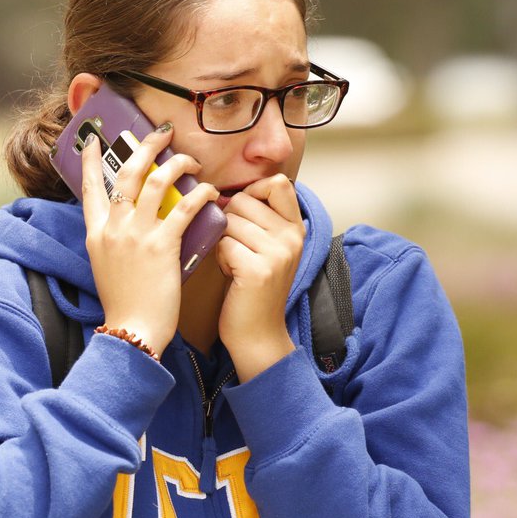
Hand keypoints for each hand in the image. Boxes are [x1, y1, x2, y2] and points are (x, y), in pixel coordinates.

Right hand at [80, 125, 219, 353]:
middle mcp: (112, 228)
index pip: (89, 188)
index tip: (93, 139)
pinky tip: (211, 191)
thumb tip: (133, 224)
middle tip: (162, 134)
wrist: (132, 332)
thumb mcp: (108, 267)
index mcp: (96, 234)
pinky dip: (200, 194)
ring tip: (193, 160)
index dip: (89, 160)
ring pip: (155, 181)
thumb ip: (116, 242)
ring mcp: (135, 235)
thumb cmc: (126, 305)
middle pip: (126, 172)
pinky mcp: (161, 246)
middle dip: (145, 146)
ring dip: (177, 164)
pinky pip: (184, 208)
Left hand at [217, 174, 304, 380]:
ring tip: (233, 263)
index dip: (252, 190)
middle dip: (229, 220)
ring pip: (230, 221)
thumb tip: (223, 190)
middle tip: (237, 248)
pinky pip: (224, 243)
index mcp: (296, 228)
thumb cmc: (252, 287)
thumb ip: (260, 218)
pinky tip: (229, 274)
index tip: (243, 212)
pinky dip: (219, 257)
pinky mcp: (258, 269)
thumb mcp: (268, 247)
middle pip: (243, 199)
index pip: (278, 183)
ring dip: (222, 240)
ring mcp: (278, 253)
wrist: (257, 334)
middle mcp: (292, 237)